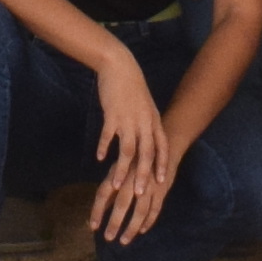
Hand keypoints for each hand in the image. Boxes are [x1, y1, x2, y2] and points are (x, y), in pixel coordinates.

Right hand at [83, 52, 177, 233]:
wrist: (120, 66)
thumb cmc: (132, 88)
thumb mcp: (146, 107)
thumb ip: (147, 125)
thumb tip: (148, 144)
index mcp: (153, 121)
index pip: (161, 147)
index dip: (161, 165)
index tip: (162, 183)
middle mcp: (144, 122)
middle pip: (146, 154)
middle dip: (143, 175)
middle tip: (139, 194)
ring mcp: (128, 118)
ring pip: (128, 149)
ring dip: (122, 168)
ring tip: (116, 185)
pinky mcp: (112, 113)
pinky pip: (109, 135)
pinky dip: (104, 147)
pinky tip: (99, 158)